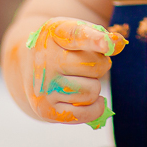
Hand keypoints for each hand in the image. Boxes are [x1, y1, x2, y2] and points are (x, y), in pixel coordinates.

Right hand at [10, 17, 127, 125]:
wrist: (28, 64)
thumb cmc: (61, 45)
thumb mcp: (75, 32)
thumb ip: (99, 35)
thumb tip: (118, 44)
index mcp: (55, 33)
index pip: (77, 36)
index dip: (95, 40)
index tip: (107, 43)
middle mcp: (45, 60)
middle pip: (95, 67)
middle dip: (100, 66)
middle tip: (88, 65)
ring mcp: (44, 87)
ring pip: (92, 91)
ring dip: (94, 86)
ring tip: (82, 80)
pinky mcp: (45, 110)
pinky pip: (85, 114)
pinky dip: (95, 108)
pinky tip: (91, 99)